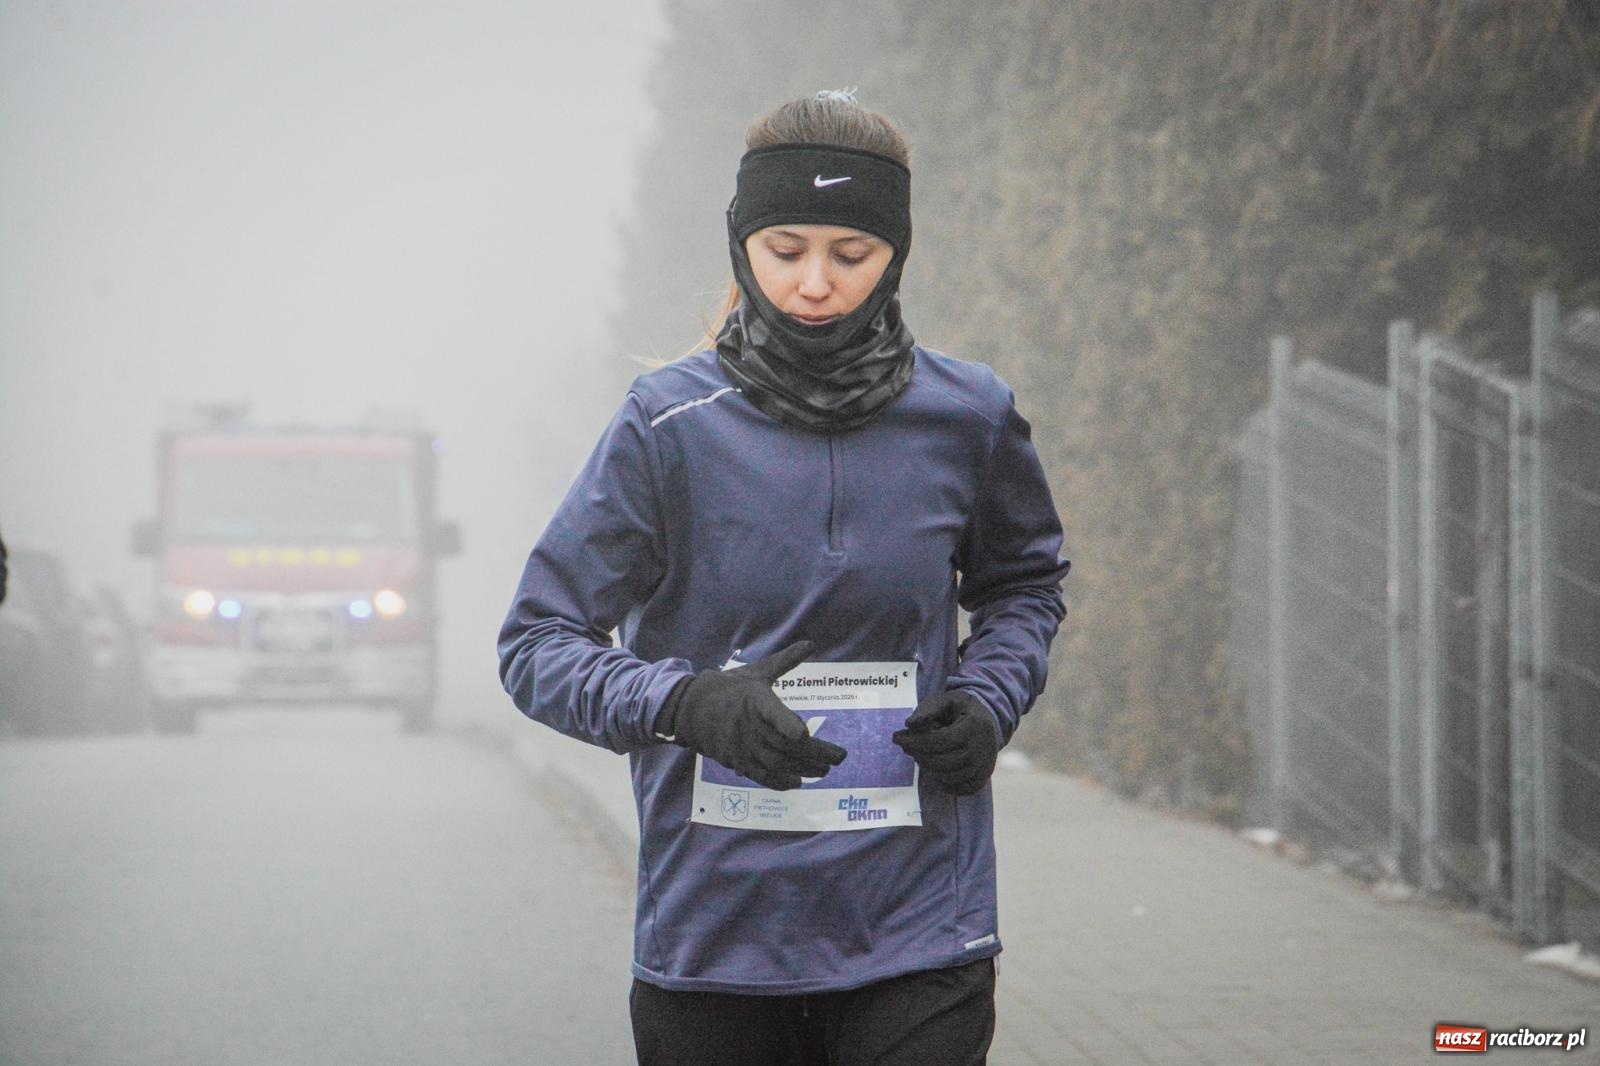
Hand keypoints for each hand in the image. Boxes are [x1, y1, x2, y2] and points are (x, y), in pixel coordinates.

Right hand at [661, 640, 846, 790]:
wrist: (691, 710)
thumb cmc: (730, 687)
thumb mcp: (758, 671)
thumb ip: (786, 661)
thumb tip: (811, 643)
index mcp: (754, 699)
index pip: (771, 712)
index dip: (786, 724)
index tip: (803, 732)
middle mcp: (749, 725)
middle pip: (785, 744)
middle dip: (815, 753)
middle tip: (840, 758)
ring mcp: (742, 746)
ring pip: (777, 763)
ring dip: (803, 769)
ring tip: (824, 771)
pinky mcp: (737, 762)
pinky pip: (761, 776)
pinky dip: (780, 782)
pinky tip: (798, 782)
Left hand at [891, 689, 999, 795]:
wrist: (987, 718)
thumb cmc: (960, 708)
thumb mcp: (945, 700)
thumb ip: (927, 709)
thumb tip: (909, 724)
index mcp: (975, 725)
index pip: (942, 740)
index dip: (917, 742)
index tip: (897, 738)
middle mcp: (983, 747)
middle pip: (946, 761)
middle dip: (920, 756)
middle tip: (906, 747)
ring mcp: (986, 764)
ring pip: (954, 777)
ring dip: (930, 770)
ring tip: (920, 757)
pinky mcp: (984, 775)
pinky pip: (965, 789)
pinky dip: (947, 786)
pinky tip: (934, 773)